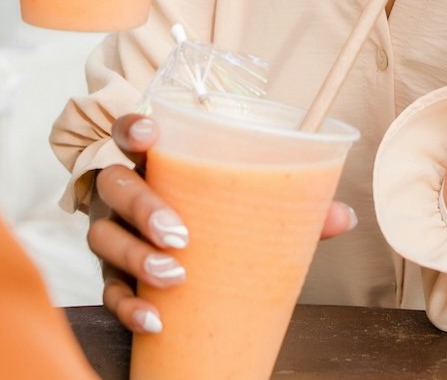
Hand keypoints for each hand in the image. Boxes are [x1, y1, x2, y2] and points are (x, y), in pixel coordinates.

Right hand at [88, 113, 357, 334]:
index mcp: (158, 161)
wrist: (189, 258)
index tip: (152, 134)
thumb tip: (343, 216)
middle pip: (115, 185)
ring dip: (135, 256)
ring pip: (103, 236)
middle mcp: (127, 192)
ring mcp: (114, 233)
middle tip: (181, 235)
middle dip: (143, 206)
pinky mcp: (113, 275)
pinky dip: (128, 305)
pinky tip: (154, 319)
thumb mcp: (251, 202)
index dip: (133, 127)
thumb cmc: (219, 214)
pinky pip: (110, 290)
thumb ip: (292, 203)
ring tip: (176, 276)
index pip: (131, 131)